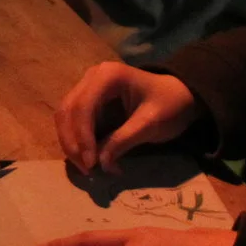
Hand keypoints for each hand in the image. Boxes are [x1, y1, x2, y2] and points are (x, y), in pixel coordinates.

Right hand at [53, 62, 200, 173]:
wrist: (180, 96)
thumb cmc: (169, 105)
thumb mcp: (150, 124)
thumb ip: (124, 141)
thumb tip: (101, 164)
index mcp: (108, 75)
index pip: (84, 106)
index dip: (82, 136)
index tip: (91, 163)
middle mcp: (92, 77)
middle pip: (68, 110)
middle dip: (73, 142)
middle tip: (86, 170)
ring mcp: (88, 87)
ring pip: (65, 116)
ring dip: (71, 143)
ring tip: (86, 167)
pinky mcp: (89, 101)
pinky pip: (73, 121)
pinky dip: (76, 140)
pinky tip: (86, 158)